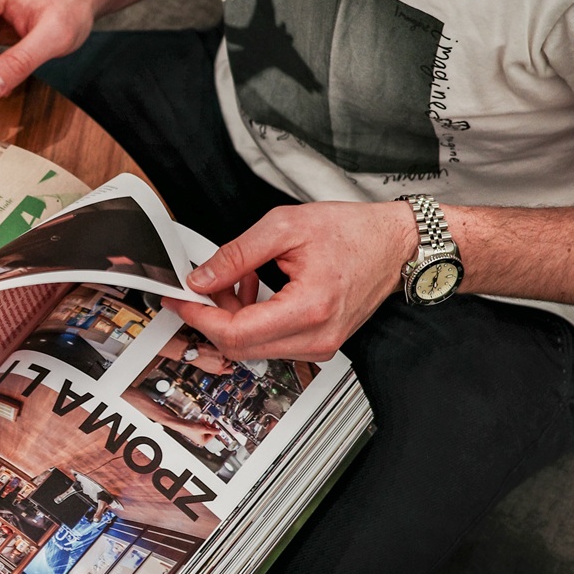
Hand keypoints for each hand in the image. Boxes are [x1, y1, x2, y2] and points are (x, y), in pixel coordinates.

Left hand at [168, 201, 417, 360]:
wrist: (395, 244)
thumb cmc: (353, 232)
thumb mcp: (285, 227)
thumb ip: (236, 254)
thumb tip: (201, 278)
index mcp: (309, 308)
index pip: (236, 332)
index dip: (199, 316)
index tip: (179, 299)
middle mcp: (316, 337)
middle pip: (239, 347)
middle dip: (212, 316)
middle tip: (202, 285)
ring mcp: (320, 346)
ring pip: (252, 347)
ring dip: (234, 315)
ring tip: (240, 276)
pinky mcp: (319, 344)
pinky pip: (270, 342)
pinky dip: (253, 318)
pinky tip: (256, 287)